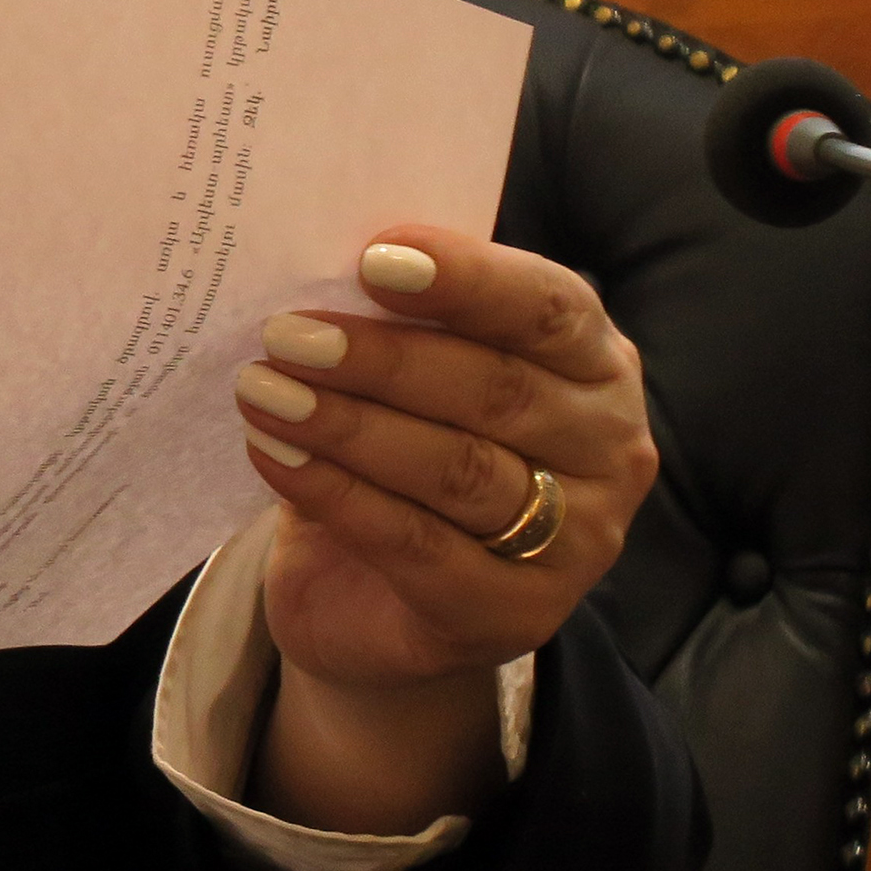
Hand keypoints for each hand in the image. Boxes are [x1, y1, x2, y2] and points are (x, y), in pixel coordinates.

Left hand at [230, 224, 656, 831]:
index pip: (550, 308)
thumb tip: (313, 258)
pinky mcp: (514, 613)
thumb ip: (391, 317)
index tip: (374, 257)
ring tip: (263, 390)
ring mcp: (577, 541)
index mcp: (594, 363)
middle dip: (384, 359)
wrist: (377, 596)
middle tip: (287, 334)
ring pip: (459, 469)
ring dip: (349, 425)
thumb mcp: (408, 374)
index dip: (468, 279)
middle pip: (499, 391)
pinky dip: (334, 492)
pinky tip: (271, 453)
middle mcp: (607, 449)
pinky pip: (415, 544)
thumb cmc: (400, 447)